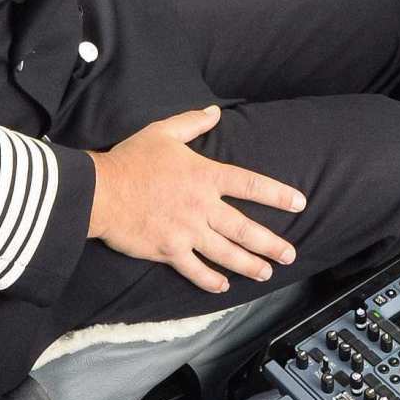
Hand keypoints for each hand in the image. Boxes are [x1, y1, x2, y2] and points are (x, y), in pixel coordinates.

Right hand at [88, 106, 306, 292]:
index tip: (299, 203)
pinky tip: (223, 286)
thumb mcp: (163, 132)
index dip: (277, 194)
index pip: (250, 185)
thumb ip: (192, 123)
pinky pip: (196, 270)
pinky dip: (211, 281)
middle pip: (245, 228)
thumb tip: (214, 113)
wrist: (100, 191)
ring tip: (265, 273)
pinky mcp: (169, 251)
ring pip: (226, 254)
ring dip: (249, 265)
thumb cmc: (131, 160)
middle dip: (270, 244)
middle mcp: (201, 206)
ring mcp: (186, 231)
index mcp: (204, 176)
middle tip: (289, 254)